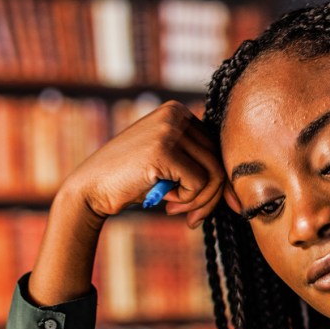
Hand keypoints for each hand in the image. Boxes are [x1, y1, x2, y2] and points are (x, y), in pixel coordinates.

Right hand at [61, 100, 225, 228]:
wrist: (89, 190)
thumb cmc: (130, 182)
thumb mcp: (168, 166)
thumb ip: (197, 164)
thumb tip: (239, 192)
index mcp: (177, 111)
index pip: (216, 146)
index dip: (216, 181)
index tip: (201, 206)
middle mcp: (175, 113)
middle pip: (219, 159)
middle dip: (209, 196)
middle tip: (190, 217)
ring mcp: (169, 129)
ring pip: (213, 172)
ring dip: (199, 201)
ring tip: (176, 211)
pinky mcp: (163, 149)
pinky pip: (198, 182)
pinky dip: (186, 200)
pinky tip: (163, 201)